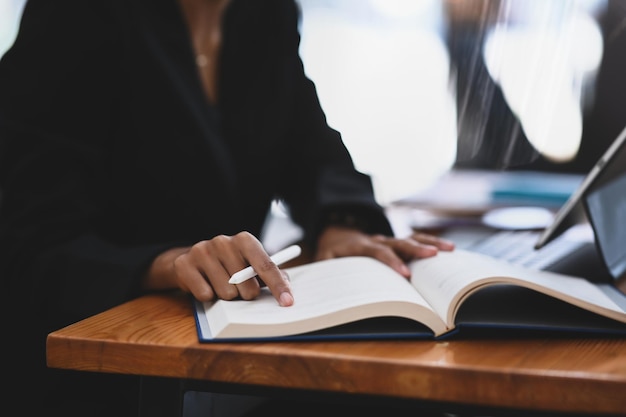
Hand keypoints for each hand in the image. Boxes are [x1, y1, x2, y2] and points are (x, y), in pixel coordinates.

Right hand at [142, 232, 293, 305]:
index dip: (278, 286)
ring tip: (220, 285)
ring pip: (226, 292)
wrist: (191, 261)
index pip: (266, 265)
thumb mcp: (250, 264)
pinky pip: (204, 295)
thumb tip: (288, 287)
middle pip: (246, 285)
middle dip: (246, 294)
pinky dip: (207, 297)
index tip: (288, 302)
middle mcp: (223, 241)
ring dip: (226, 296)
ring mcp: (202, 251)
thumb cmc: (228, 264)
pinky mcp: (184, 264)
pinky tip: (204, 285)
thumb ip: (270, 273)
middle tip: (239, 289)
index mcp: (244, 240)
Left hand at [315, 226, 454, 277]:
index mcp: (361, 244)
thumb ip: (326, 267)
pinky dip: (431, 244)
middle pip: (399, 242)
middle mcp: (379, 240)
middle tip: (433, 255)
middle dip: (417, 249)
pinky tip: (449, 251)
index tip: (405, 273)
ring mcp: (390, 241)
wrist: (339, 234)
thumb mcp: (324, 258)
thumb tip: (328, 283)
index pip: (378, 251)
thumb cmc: (333, 251)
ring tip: (449, 249)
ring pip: (411, 238)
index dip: (392, 261)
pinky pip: (416, 241)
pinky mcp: (397, 244)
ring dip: (430, 243)